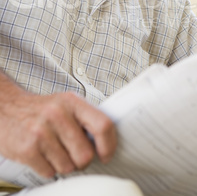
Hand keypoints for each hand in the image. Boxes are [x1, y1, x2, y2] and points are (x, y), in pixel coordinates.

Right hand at [0, 75, 116, 177]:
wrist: (6, 108)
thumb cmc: (40, 109)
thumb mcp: (65, 104)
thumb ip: (85, 119)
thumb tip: (106, 142)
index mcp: (72, 102)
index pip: (102, 125)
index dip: (109, 145)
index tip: (106, 154)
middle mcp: (58, 114)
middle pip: (85, 154)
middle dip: (81, 160)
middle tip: (73, 153)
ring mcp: (42, 132)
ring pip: (68, 167)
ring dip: (63, 164)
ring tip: (53, 150)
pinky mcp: (28, 149)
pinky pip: (50, 172)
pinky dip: (48, 168)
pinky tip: (42, 154)